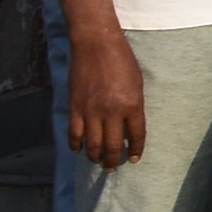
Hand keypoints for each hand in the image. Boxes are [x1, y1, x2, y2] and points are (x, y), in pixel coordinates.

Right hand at [64, 30, 149, 167]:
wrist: (96, 44)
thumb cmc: (122, 60)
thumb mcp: (137, 83)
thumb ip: (134, 106)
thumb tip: (129, 128)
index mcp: (132, 105)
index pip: (136, 136)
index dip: (136, 150)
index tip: (134, 159)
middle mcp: (112, 112)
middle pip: (113, 147)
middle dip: (113, 161)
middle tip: (113, 167)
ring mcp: (91, 111)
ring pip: (92, 145)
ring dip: (96, 157)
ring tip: (98, 162)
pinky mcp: (75, 107)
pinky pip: (74, 134)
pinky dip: (76, 146)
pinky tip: (79, 150)